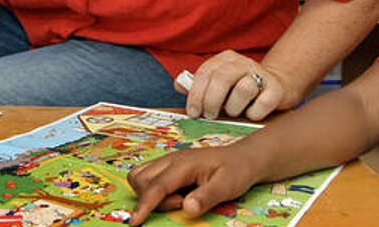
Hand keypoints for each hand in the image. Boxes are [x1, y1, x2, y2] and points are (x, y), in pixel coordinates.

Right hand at [127, 145, 259, 224]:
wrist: (243, 158)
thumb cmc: (236, 170)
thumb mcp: (227, 186)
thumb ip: (206, 197)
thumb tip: (186, 208)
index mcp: (184, 163)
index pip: (157, 185)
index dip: (144, 205)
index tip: (135, 222)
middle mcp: (172, 159)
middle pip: (142, 179)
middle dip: (152, 199)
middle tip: (180, 203)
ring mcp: (169, 161)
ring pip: (140, 175)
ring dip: (148, 193)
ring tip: (176, 199)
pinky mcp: (170, 166)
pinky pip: (149, 176)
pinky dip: (153, 189)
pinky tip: (174, 195)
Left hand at [185, 50, 293, 120]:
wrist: (275, 88)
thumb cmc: (239, 90)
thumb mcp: (218, 85)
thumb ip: (198, 85)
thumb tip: (178, 85)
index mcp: (225, 59)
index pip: (205, 72)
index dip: (196, 94)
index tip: (192, 112)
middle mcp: (243, 62)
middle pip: (221, 78)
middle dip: (211, 101)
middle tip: (209, 116)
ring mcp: (261, 74)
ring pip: (243, 89)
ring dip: (234, 107)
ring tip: (234, 111)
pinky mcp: (276, 89)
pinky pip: (261, 105)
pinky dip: (253, 114)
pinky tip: (252, 112)